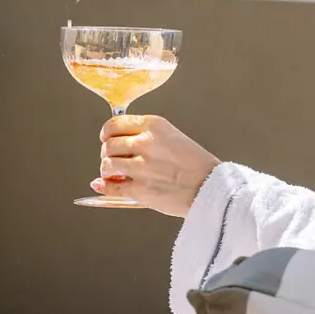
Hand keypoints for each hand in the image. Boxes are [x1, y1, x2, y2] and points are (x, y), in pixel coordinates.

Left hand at [93, 114, 220, 216]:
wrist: (211, 186)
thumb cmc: (195, 163)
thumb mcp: (172, 136)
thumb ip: (146, 135)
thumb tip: (116, 140)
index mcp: (154, 126)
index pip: (115, 123)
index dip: (106, 132)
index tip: (105, 137)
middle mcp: (146, 143)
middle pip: (109, 144)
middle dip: (106, 152)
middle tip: (111, 158)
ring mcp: (142, 167)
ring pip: (107, 164)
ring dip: (107, 169)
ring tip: (114, 172)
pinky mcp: (141, 189)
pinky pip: (112, 186)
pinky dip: (104, 186)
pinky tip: (103, 184)